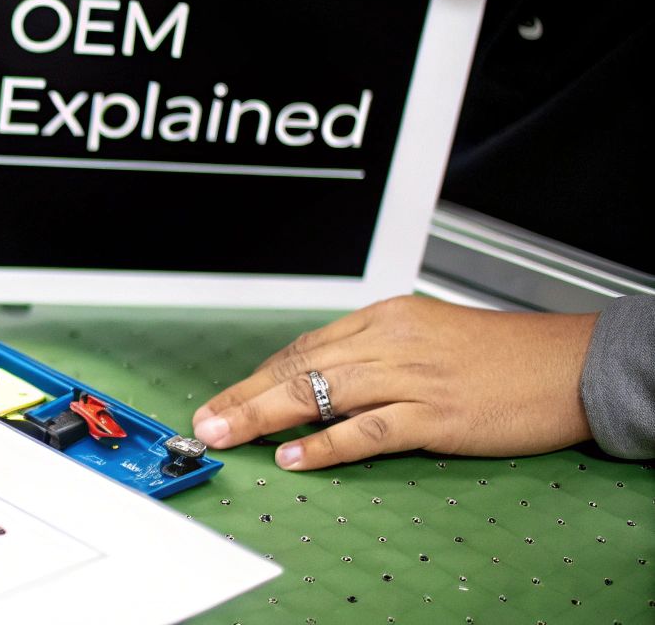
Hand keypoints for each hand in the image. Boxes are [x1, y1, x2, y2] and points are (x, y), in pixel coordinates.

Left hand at [193, 295, 599, 470]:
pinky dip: (326, 444)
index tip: (224, 399)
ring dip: (265, 416)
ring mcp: (412, 376)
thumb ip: (377, 356)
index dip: (257, 377)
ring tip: (229, 435)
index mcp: (385, 318)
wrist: (569, 364)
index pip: (303, 347)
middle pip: (299, 367)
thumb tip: (324, 382)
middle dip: (243, 396)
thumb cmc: (503, 357)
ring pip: (319, 393)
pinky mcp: (436, 413)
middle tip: (206, 421)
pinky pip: (367, 429)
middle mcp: (391, 341)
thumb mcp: (428, 337)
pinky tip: (296, 455)